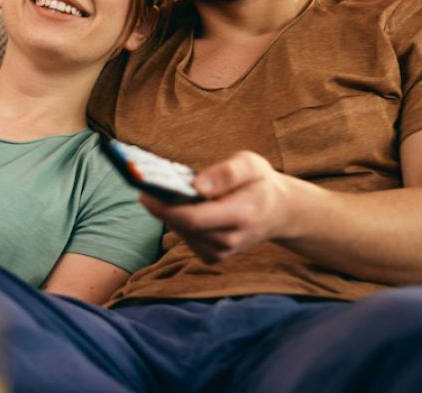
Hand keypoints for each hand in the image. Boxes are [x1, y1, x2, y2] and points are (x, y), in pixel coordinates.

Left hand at [139, 151, 298, 263]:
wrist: (278, 211)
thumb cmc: (259, 183)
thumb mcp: (251, 165)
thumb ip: (226, 173)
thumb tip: (197, 185)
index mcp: (241, 215)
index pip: (193, 219)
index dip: (164, 207)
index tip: (144, 191)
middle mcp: (230, 240)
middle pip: (182, 226)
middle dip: (161, 206)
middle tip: (146, 185)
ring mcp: (221, 252)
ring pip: (181, 232)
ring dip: (169, 213)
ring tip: (162, 192)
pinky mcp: (213, 256)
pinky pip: (185, 238)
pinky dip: (178, 222)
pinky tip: (181, 207)